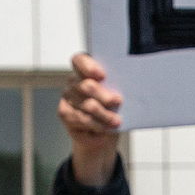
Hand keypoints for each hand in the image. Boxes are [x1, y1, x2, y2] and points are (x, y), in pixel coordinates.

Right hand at [60, 52, 123, 186]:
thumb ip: (119, 86)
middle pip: (86, 85)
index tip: (102, 76)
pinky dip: (97, 124)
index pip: (80, 60)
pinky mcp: (64, 111)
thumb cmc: (113, 109)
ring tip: (117, 120)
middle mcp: (74, 80)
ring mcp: (67, 96)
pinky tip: (105, 127)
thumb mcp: (120, 95)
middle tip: (117, 101)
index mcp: (87, 69)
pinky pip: (81, 118)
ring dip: (104, 114)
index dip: (89, 66)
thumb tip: (130, 83)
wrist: (103, 134)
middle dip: (104, 95)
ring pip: (87, 104)